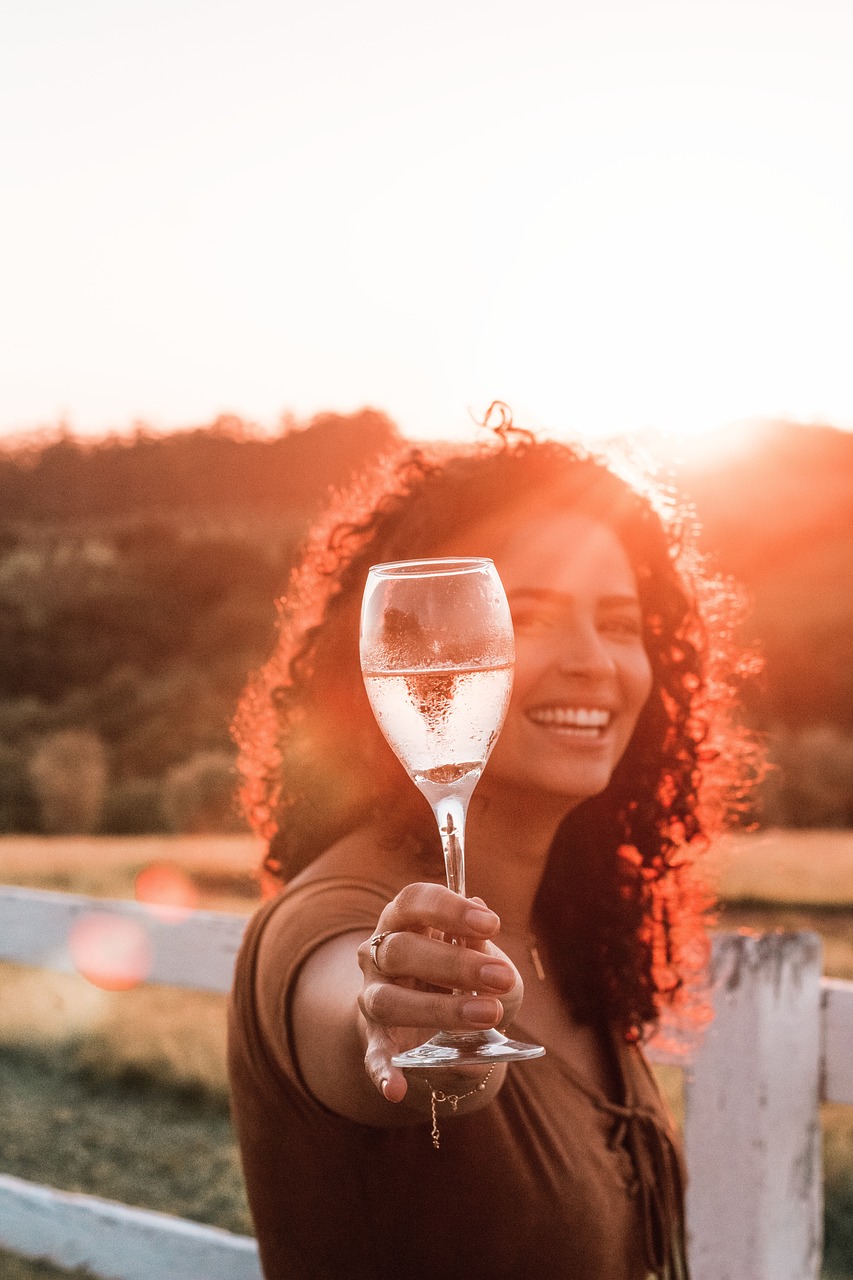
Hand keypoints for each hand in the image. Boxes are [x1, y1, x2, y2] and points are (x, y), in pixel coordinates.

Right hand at [356, 883, 522, 1101]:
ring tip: (488, 1017)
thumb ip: (481, 946)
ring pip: (387, 1001)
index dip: (449, 909)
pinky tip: (396, 1089)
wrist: (435, 1024)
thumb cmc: (464, 978)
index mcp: (404, 920)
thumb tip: (481, 927)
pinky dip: (383, 1071)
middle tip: (502, 978)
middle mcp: (379, 954)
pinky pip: (373, 1056)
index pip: (414, 901)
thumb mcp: (482, 957)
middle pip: (401, 950)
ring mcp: (372, 997)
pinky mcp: (374, 1041)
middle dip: (454, 964)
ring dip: (438, 1010)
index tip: (492, 924)